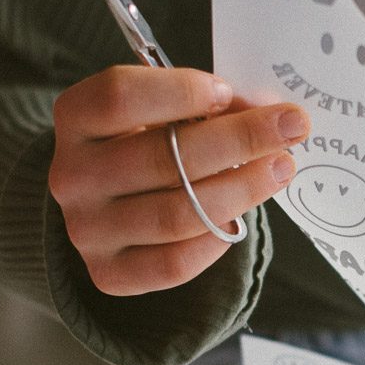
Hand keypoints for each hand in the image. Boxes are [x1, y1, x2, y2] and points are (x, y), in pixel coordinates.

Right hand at [49, 66, 308, 295]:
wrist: (109, 204)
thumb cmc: (146, 142)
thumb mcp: (161, 110)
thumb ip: (204, 107)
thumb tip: (269, 116)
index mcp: (76, 118)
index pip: (118, 96)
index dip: (179, 91)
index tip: (227, 92)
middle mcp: (72, 176)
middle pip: (162, 159)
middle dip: (239, 139)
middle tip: (292, 127)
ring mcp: (87, 230)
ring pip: (176, 214)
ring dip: (241, 190)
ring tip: (280, 169)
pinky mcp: (109, 273)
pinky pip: (174, 263)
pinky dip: (216, 239)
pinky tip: (240, 217)